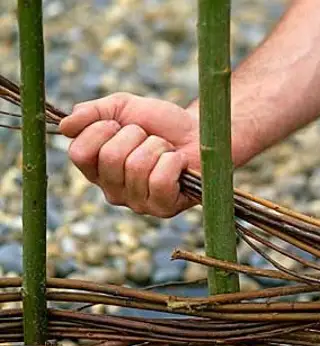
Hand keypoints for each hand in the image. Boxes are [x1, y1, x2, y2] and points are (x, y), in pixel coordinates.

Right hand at [59, 93, 199, 217]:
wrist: (200, 133)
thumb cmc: (162, 124)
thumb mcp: (123, 108)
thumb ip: (91, 113)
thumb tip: (65, 126)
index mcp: (96, 169)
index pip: (79, 153)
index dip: (101, 130)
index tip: (120, 124)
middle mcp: (112, 191)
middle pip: (110, 157)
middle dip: (136, 136)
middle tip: (150, 138)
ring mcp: (137, 203)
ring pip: (137, 166)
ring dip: (157, 147)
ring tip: (166, 150)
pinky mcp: (163, 208)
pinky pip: (160, 180)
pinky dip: (173, 161)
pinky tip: (178, 163)